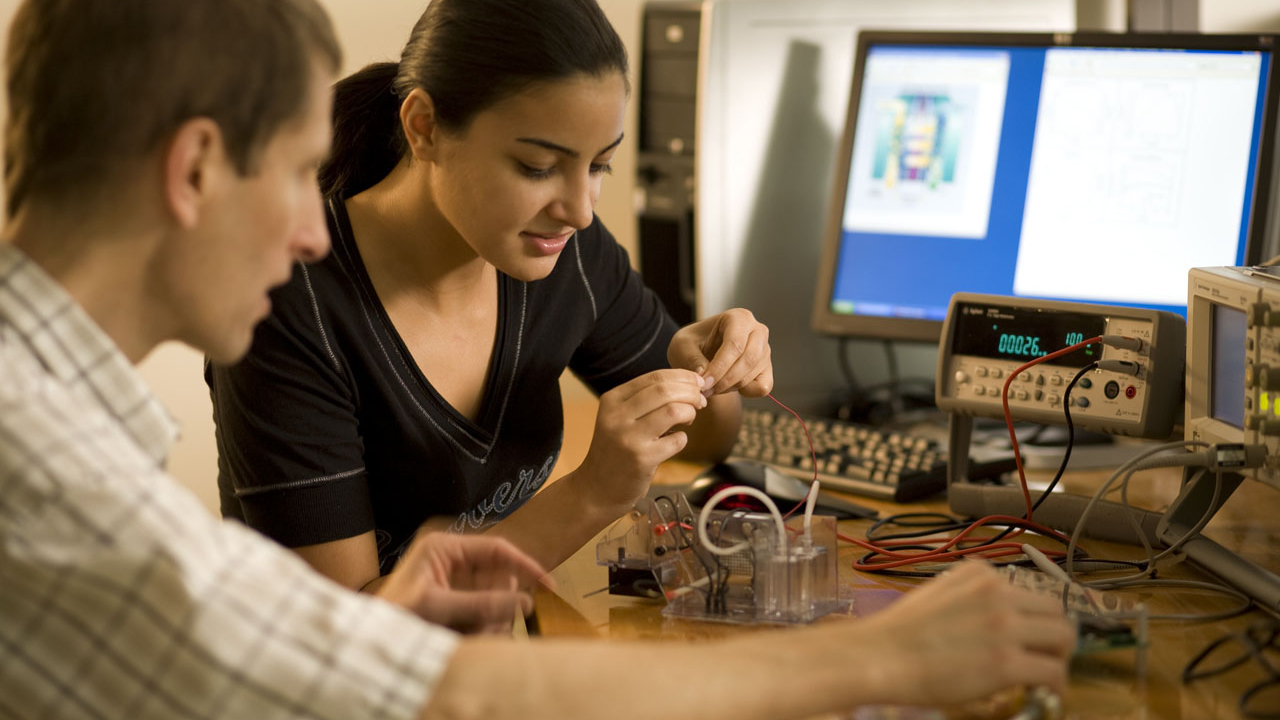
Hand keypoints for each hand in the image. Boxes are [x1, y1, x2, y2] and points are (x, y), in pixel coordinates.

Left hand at [375, 531, 548, 633]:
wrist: (367, 641)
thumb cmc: (393, 615)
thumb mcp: (437, 606)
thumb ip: (481, 602)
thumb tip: (525, 601)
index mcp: (445, 547)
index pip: (496, 548)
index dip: (524, 564)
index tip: (548, 582)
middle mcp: (453, 561)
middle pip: (499, 576)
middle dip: (500, 603)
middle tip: (490, 627)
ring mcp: (455, 582)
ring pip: (495, 598)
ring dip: (491, 619)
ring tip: (472, 636)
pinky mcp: (456, 602)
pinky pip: (485, 612)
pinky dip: (484, 627)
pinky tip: (469, 637)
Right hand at [578, 368, 706, 509]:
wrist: (596, 488)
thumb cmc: (614, 450)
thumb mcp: (618, 418)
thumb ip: (644, 400)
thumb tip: (686, 383)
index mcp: (612, 400)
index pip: (655, 377)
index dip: (682, 377)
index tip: (697, 383)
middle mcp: (617, 416)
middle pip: (665, 390)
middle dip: (691, 392)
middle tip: (700, 400)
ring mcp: (629, 438)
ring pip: (673, 411)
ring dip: (690, 412)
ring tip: (689, 419)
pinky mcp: (642, 459)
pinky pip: (676, 440)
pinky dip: (683, 438)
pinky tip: (675, 442)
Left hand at [668, 308, 772, 397]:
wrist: (701, 352)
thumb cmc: (693, 343)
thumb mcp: (683, 346)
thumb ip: (692, 359)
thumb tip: (704, 375)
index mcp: (739, 317)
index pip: (735, 344)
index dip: (719, 367)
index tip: (704, 383)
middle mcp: (757, 331)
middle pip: (748, 360)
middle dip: (725, 380)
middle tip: (705, 390)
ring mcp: (765, 350)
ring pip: (753, 375)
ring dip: (730, 387)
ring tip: (711, 387)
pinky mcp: (767, 368)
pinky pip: (763, 387)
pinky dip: (746, 392)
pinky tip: (728, 387)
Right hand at [853, 561, 1074, 705]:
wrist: (881, 656)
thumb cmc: (898, 632)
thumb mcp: (937, 592)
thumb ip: (969, 595)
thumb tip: (991, 620)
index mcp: (979, 573)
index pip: (1028, 590)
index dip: (1033, 617)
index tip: (1030, 634)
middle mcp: (997, 593)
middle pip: (1055, 610)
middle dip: (1054, 634)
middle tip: (1045, 655)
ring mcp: (1004, 627)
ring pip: (1063, 637)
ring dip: (1058, 657)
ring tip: (1045, 674)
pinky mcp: (1006, 662)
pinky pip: (1053, 672)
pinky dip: (1057, 685)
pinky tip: (1047, 693)